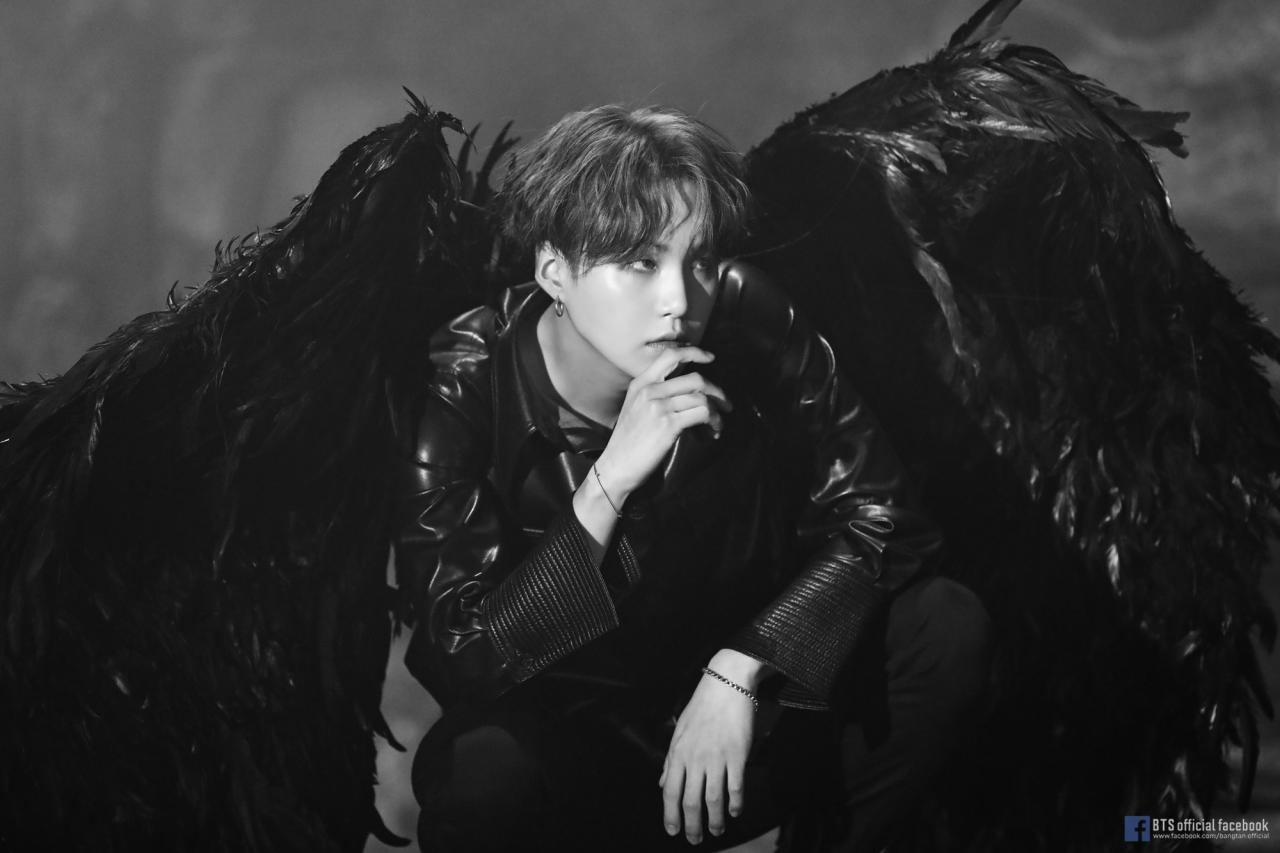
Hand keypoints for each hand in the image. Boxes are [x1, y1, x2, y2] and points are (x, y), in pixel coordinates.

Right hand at [595, 346, 730, 498]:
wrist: (616, 466)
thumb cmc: (628, 442)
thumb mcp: (634, 408)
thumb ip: (654, 394)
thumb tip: (686, 390)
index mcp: (640, 383)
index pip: (670, 355)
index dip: (694, 353)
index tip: (710, 358)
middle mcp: (650, 390)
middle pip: (695, 379)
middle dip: (717, 390)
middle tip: (725, 403)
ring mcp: (659, 407)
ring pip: (702, 397)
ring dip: (718, 410)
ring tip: (719, 422)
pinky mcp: (669, 424)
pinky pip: (703, 413)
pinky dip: (714, 421)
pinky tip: (714, 431)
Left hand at [659, 653, 760, 844]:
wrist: (726, 684)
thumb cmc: (702, 707)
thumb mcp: (679, 732)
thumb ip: (671, 761)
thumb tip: (663, 784)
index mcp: (678, 753)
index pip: (670, 792)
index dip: (670, 815)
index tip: (673, 831)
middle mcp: (695, 759)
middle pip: (691, 801)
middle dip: (692, 825)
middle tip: (694, 839)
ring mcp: (716, 758)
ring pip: (713, 799)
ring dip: (715, 820)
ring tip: (717, 831)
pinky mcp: (737, 755)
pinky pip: (735, 787)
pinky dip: (735, 803)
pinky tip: (735, 812)